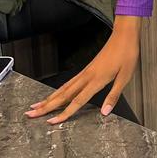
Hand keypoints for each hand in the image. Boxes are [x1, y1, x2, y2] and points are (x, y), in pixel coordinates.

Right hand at [25, 15, 142, 123]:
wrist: (124, 35)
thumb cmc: (127, 54)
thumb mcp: (125, 76)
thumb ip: (114, 95)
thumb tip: (105, 113)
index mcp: (96, 80)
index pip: (77, 101)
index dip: (64, 113)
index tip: (51, 122)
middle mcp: (87, 76)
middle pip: (63, 95)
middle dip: (46, 106)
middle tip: (30, 114)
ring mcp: (85, 72)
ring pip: (63, 88)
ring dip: (49, 98)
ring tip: (36, 106)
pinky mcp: (86, 69)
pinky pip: (69, 83)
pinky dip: (59, 90)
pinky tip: (55, 95)